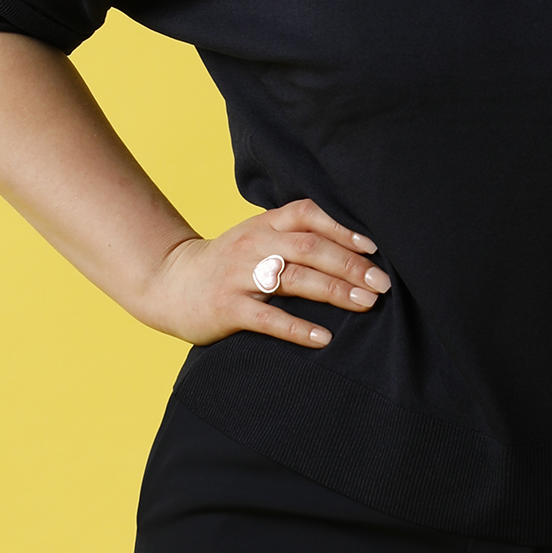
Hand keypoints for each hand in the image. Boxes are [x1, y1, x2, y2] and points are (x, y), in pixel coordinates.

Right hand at [142, 199, 390, 348]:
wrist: (169, 284)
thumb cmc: (227, 264)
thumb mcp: (256, 239)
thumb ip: (293, 238)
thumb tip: (354, 250)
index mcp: (264, 225)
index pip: (308, 214)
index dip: (343, 228)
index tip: (373, 248)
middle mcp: (253, 245)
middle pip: (309, 248)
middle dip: (350, 265)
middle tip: (382, 283)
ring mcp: (238, 277)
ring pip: (294, 279)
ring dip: (335, 292)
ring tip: (366, 304)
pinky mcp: (227, 309)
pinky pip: (268, 319)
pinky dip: (298, 329)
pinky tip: (323, 338)